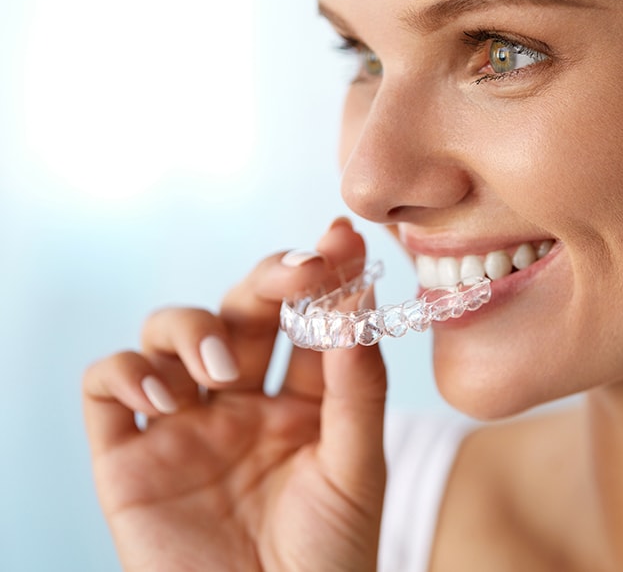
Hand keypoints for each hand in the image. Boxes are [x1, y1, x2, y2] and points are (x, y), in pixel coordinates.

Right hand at [83, 219, 386, 570]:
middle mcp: (240, 403)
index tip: (342, 238)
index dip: (324, 274)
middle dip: (269, 278)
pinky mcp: (129, 458)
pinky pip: (107, 386)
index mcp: (300, 403)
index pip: (308, 319)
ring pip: (169, 331)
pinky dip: (127, 371)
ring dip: (196, 329)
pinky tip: (167, 396)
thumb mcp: (358, 468)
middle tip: (299, 275)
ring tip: (225, 372)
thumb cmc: (329, 559)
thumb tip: (358, 298)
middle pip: (243, 309)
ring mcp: (183, 426)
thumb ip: (357, 386)